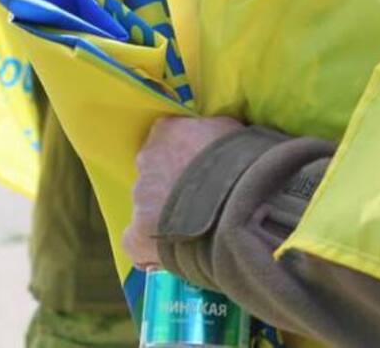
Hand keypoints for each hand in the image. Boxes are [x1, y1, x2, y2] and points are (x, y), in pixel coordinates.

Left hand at [123, 115, 242, 267]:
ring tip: (198, 224)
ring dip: (168, 212)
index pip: (166, 138)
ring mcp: (139, 199)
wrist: (239, 205)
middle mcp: (146, 161)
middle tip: (200, 196)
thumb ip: (211, 132)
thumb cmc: (242, 161)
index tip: (199, 164)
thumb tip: (211, 139)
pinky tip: (177, 248)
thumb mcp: (231, 132)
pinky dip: (154, 245)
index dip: (183, 153)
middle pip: (155, 173)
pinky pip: (139, 240)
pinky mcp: (137, 235)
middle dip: (173, 183)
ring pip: (149, 206)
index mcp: (167, 132)